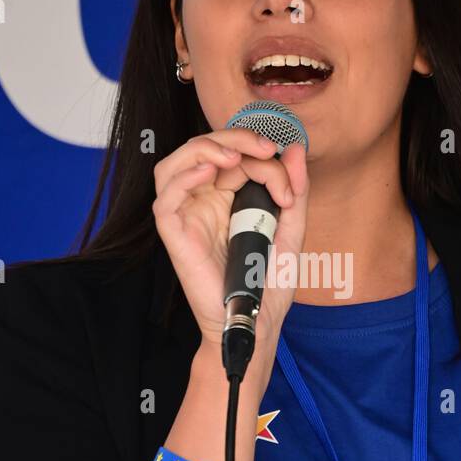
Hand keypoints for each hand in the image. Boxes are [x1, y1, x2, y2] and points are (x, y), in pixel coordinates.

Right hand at [151, 128, 308, 358]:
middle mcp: (204, 202)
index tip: (290, 190)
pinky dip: (183, 177)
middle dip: (235, 138)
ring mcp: (187, 217)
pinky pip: (165, 199)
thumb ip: (295, 189)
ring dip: (203, 148)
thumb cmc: (270, 282)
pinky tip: (209, 171)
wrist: (258, 321)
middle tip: (264, 149)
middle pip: (203, 149)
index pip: (236, 156)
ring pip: (174, 165)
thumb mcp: (291, 229)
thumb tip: (294, 149)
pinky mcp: (175, 235)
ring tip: (233, 154)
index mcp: (228, 197)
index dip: (263, 158)